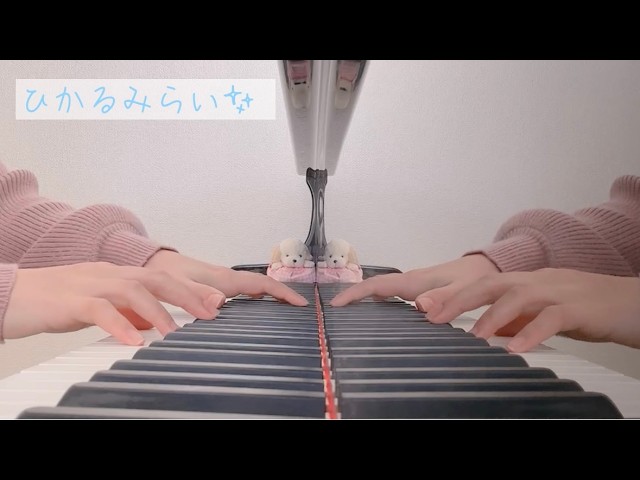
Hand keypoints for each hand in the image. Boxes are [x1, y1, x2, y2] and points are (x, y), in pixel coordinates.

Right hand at [3, 262, 223, 344]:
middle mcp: (109, 274)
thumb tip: (155, 322)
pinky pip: (98, 309)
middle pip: (156, 278)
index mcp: (119, 275)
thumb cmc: (55, 300)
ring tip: (175, 332)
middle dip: (188, 295)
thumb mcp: (100, 303)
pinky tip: (133, 339)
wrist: (11, 293)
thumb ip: (127, 309)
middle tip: (212, 313)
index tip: (218, 302)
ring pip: (132, 289)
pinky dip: (118, 323)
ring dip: (158, 311)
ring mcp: (90, 284)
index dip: (192, 288)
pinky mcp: (69, 300)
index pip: (163, 277)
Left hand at [145, 250, 307, 305]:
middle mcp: (228, 279)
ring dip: (272, 297)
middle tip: (300, 314)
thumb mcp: (177, 285)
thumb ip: (196, 295)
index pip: (262, 283)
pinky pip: (245, 292)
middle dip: (284, 296)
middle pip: (264, 286)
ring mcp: (224, 282)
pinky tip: (258, 310)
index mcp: (224, 279)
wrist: (151, 263)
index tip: (302, 304)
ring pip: (255, 288)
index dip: (283, 292)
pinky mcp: (218, 286)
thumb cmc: (165, 275)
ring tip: (287, 313)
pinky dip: (258, 298)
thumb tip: (220, 304)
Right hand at [330, 255, 498, 316]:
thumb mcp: (464, 290)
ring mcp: (412, 285)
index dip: (355, 293)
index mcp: (414, 282)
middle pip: (373, 288)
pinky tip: (375, 316)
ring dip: (362, 300)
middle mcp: (409, 282)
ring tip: (346, 318)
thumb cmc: (475, 279)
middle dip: (352, 298)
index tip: (335, 305)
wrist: (487, 268)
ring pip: (380, 291)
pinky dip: (376, 302)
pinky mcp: (417, 290)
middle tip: (332, 317)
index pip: (377, 285)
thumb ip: (445, 298)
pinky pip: (390, 295)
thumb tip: (419, 307)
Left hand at [428, 268, 639, 351]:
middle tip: (432, 317)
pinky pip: (552, 318)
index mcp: (525, 282)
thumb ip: (516, 319)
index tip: (425, 308)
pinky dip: (531, 332)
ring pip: (518, 296)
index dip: (452, 295)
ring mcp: (557, 291)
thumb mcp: (543, 312)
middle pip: (491, 283)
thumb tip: (488, 333)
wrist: (633, 303)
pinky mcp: (579, 308)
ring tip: (472, 337)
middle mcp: (536, 281)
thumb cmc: (588, 308)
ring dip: (491, 316)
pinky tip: (516, 348)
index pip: (482, 284)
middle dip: (458, 299)